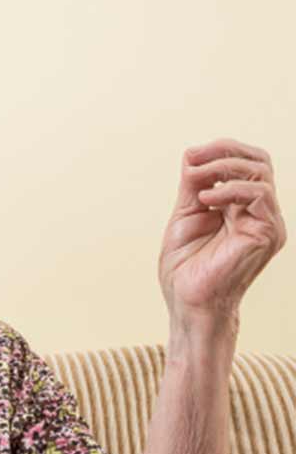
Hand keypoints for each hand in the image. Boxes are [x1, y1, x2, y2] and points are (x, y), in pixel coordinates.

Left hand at [158, 138, 286, 338]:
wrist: (188, 302)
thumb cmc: (185, 268)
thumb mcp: (186, 214)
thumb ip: (193, 185)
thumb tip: (193, 154)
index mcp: (243, 208)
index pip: (248, 164)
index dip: (223, 150)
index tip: (191, 155)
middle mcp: (260, 214)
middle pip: (260, 162)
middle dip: (225, 151)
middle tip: (194, 158)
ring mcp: (267, 224)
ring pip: (261, 174)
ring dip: (224, 167)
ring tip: (196, 181)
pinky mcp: (267, 234)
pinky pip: (259, 196)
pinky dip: (229, 188)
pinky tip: (206, 200)